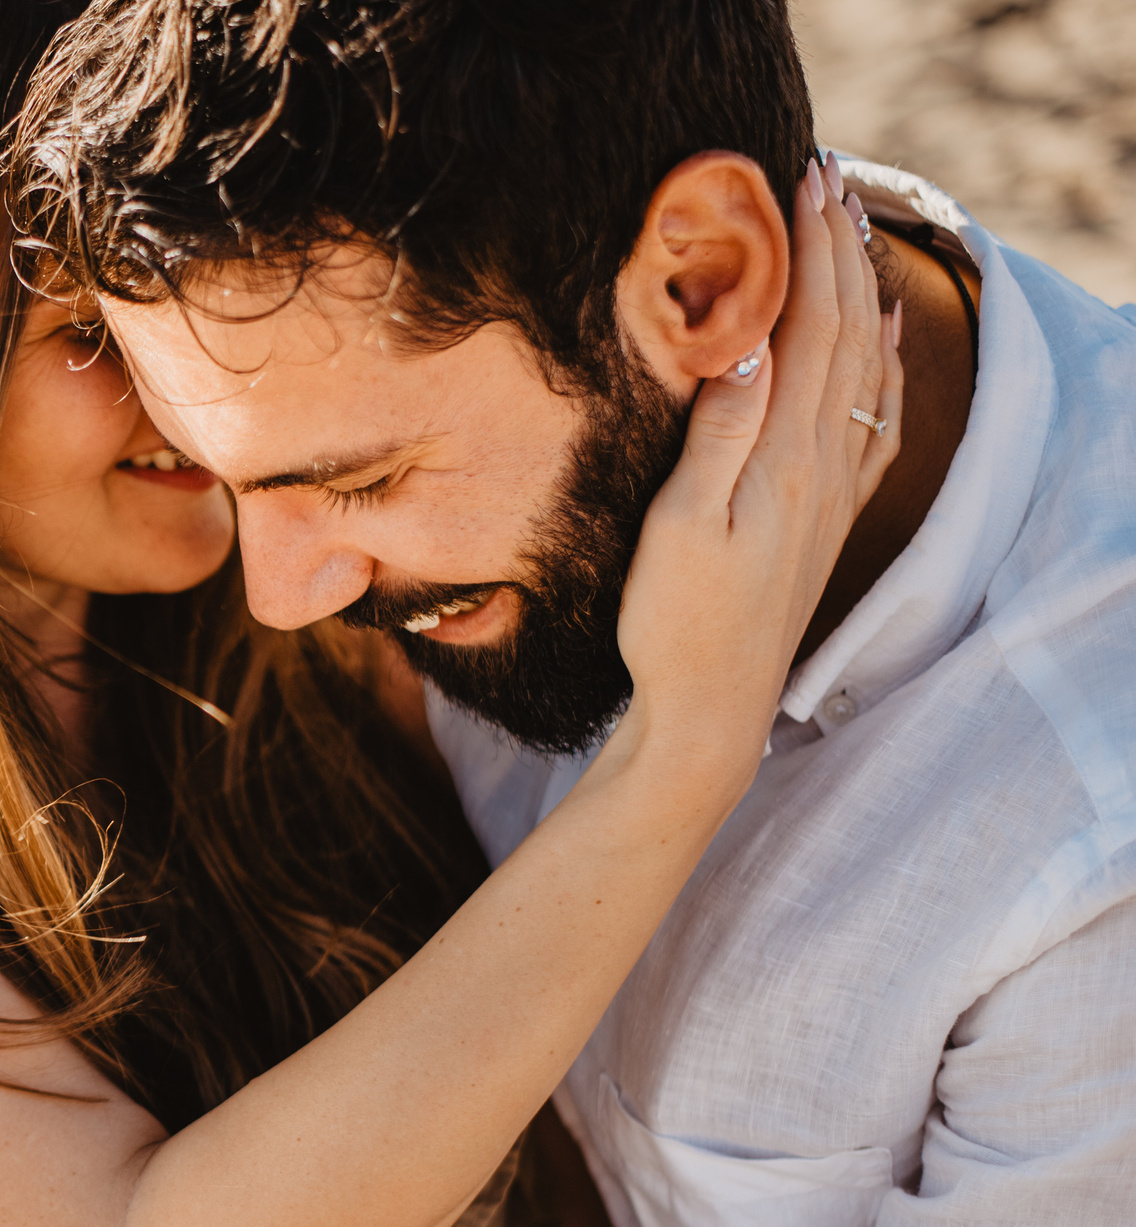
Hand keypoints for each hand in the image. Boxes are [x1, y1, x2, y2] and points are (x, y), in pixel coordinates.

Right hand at [617, 154, 903, 767]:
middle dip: (840, 251)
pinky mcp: (828, 518)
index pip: (810, 326)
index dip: (810, 249)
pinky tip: (886, 344)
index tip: (800, 182)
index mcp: (786, 457)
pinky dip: (886, 365)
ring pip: (868, 367)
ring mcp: (834, 492)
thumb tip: (748, 346)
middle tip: (826, 182)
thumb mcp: (677, 528)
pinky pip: (877, 421)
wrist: (712, 708)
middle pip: (847, 333)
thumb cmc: (677, 624)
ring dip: (864, 293)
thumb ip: (717, 436)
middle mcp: (824, 465)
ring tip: (854, 236)